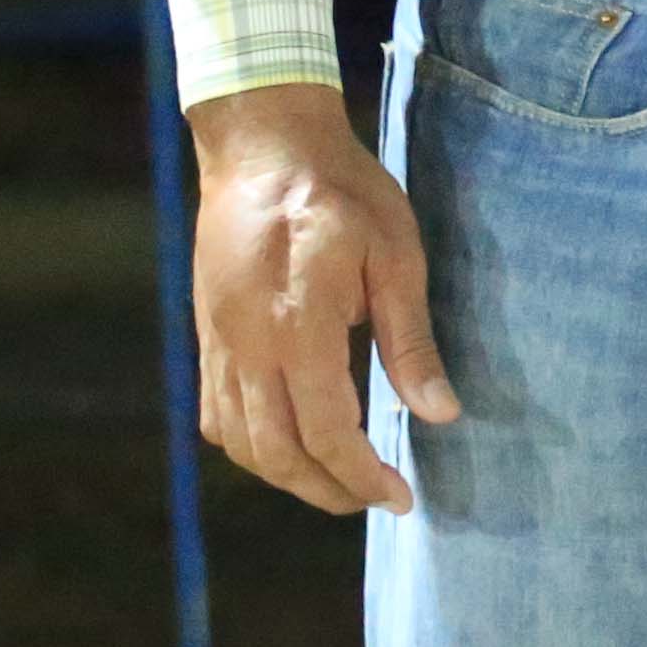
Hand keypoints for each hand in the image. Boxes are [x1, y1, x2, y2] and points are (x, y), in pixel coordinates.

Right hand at [183, 80, 454, 514]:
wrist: (262, 146)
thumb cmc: (341, 191)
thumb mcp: (396, 256)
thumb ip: (412, 341)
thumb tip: (440, 414)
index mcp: (298, 326)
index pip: (326, 431)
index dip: (363, 476)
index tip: (400, 497)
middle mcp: (247, 346)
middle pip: (277, 452)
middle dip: (328, 489)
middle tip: (375, 500)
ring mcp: (218, 342)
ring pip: (240, 442)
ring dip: (287, 475)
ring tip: (338, 483)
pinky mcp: (206, 334)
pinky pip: (216, 414)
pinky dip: (250, 446)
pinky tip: (285, 446)